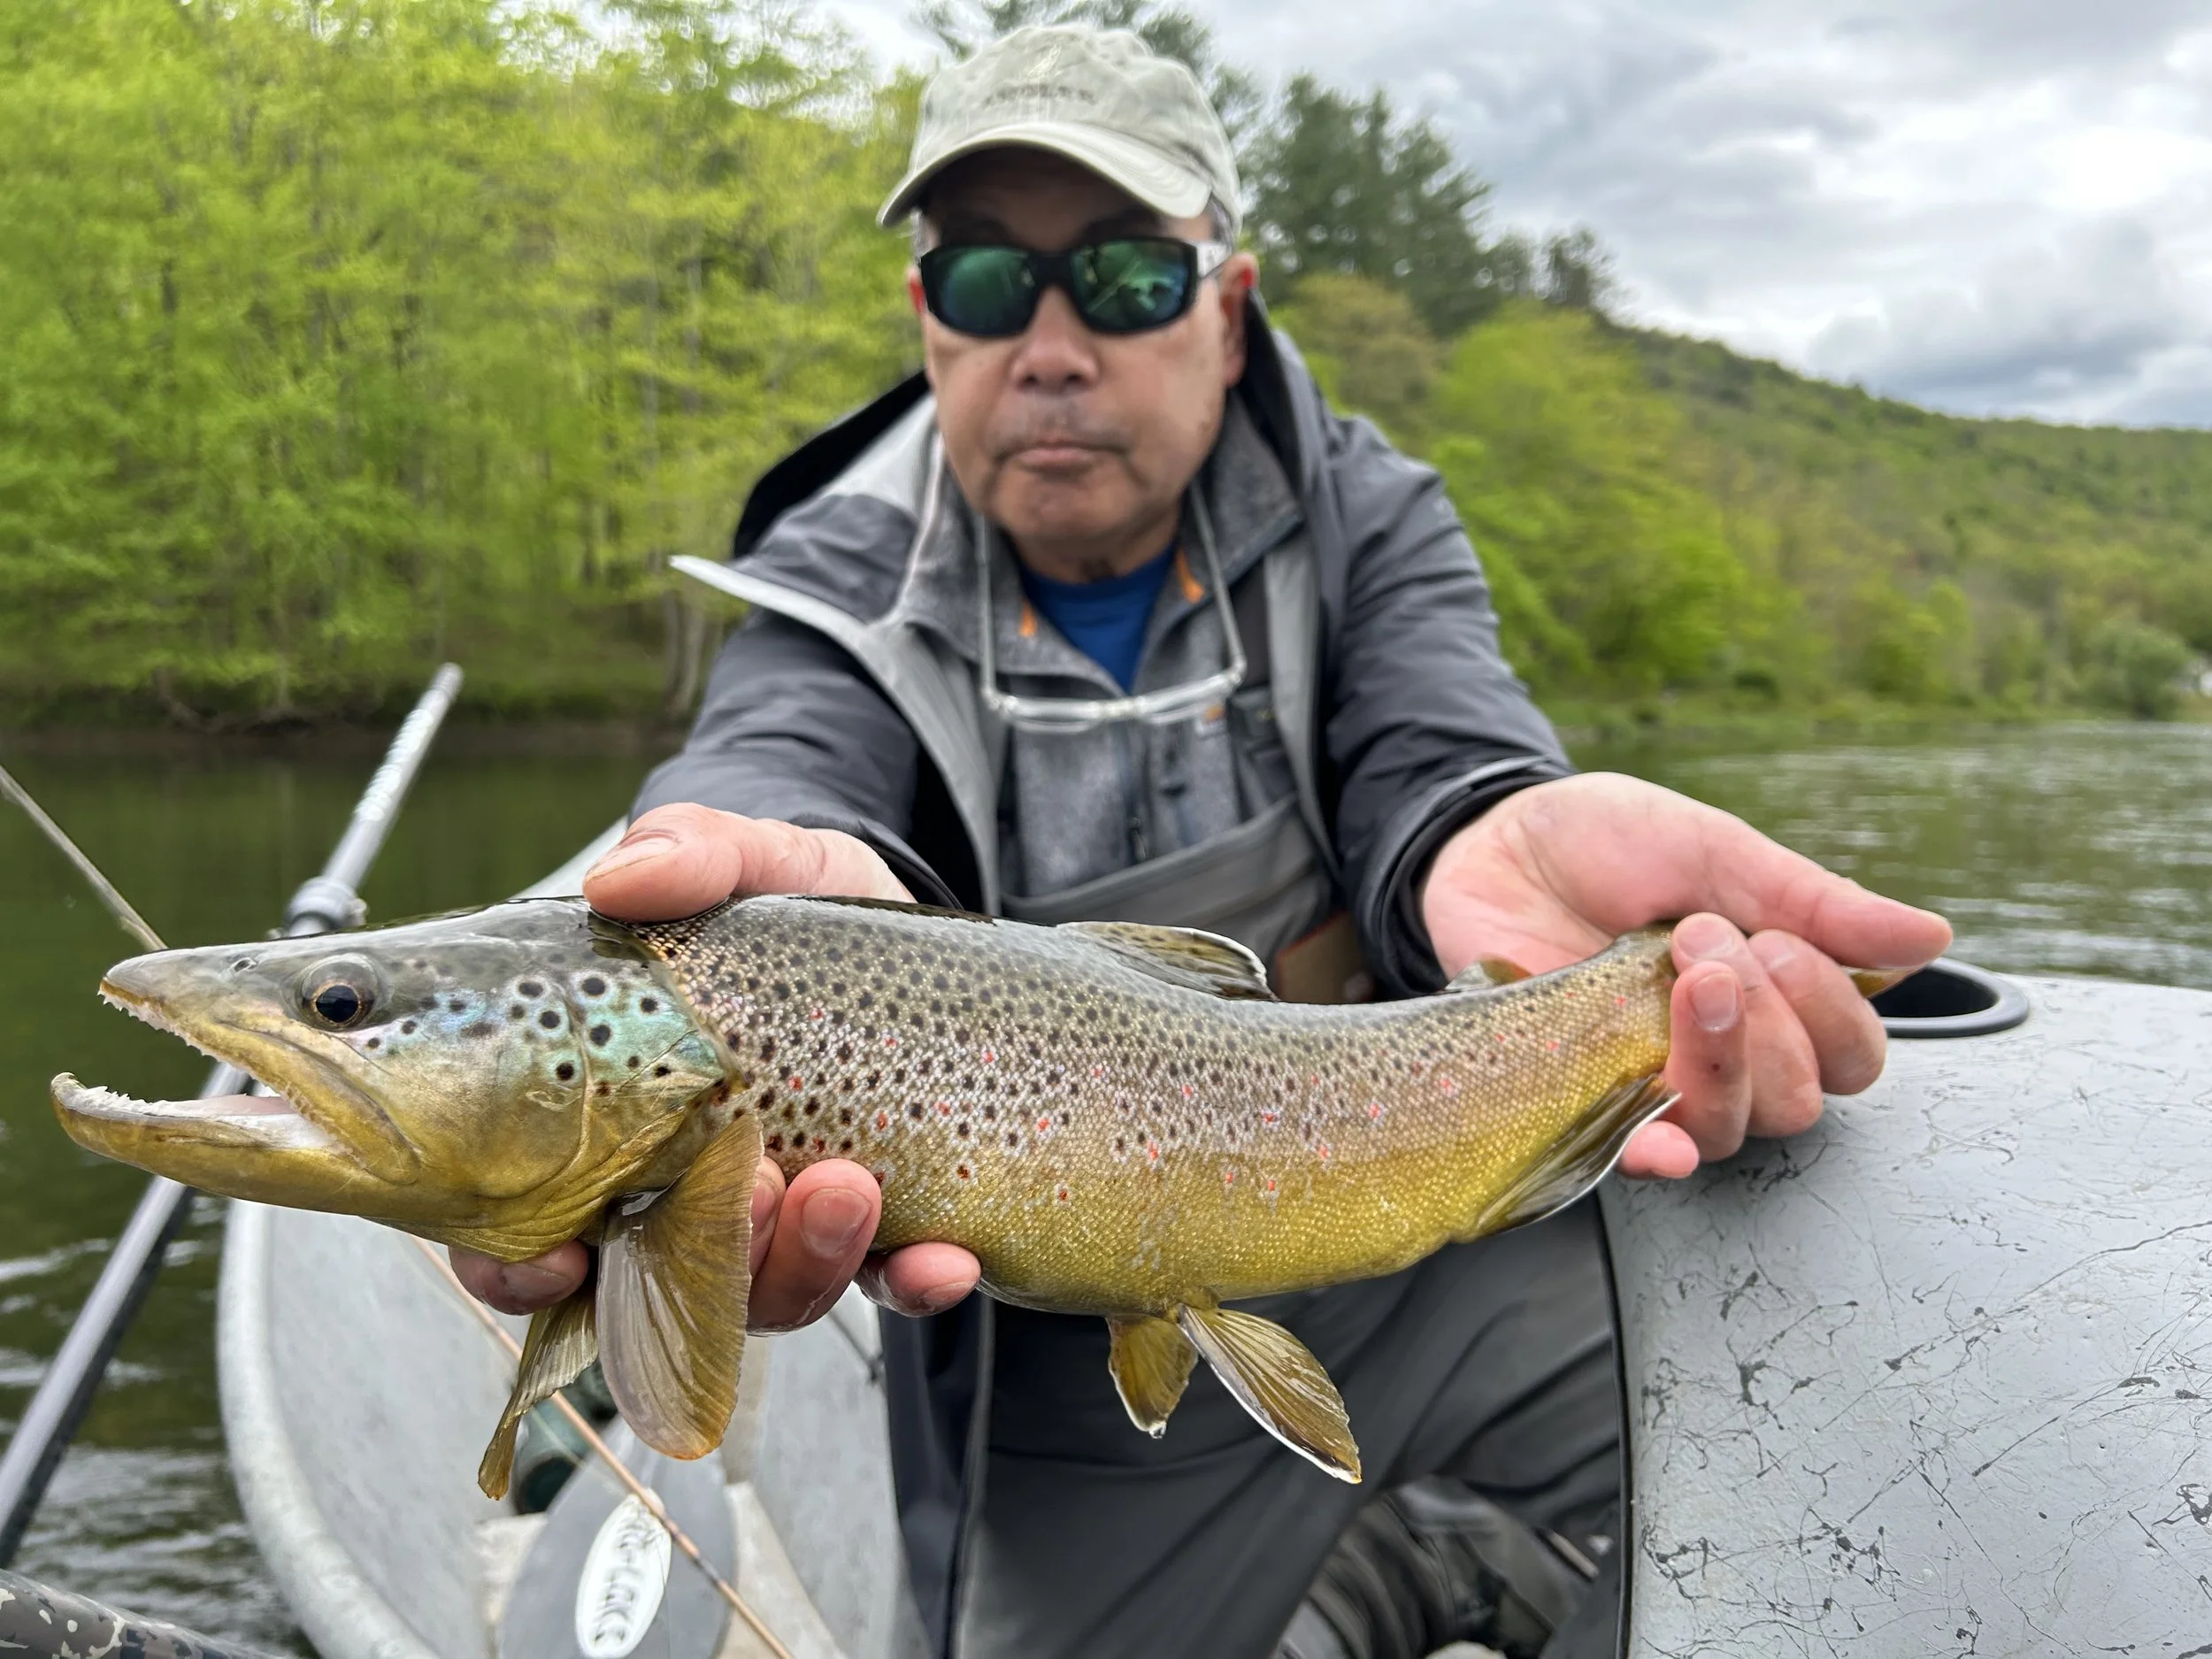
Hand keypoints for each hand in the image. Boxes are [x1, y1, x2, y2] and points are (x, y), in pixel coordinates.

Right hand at [450, 804, 982, 1326]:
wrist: (904, 920)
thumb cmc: (793, 907)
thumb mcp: (751, 861)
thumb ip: (689, 852)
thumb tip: (617, 882)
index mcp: (617, 1124)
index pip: (533, 1230)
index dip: (524, 1267)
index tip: (558, 1257)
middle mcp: (690, 1192)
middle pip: (666, 1281)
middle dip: (709, 1256)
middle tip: (751, 1187)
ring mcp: (787, 1220)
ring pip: (776, 1294)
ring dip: (809, 1261)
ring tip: (849, 1187)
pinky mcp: (881, 1227)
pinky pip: (892, 1283)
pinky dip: (915, 1282)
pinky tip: (942, 1258)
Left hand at [1420, 773, 1950, 1179]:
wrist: (1496, 839)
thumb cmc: (1611, 843)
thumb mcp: (1718, 850)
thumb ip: (1815, 901)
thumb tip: (1930, 937)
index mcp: (1774, 995)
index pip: (1848, 1054)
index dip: (1831, 1012)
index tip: (1776, 938)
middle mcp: (1725, 1051)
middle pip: (1796, 1100)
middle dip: (1766, 1022)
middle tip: (1703, 938)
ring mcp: (1653, 1079)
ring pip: (1728, 1129)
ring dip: (1720, 1061)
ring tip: (1679, 977)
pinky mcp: (1582, 1097)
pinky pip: (1632, 1156)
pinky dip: (1656, 1156)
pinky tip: (1662, 1141)